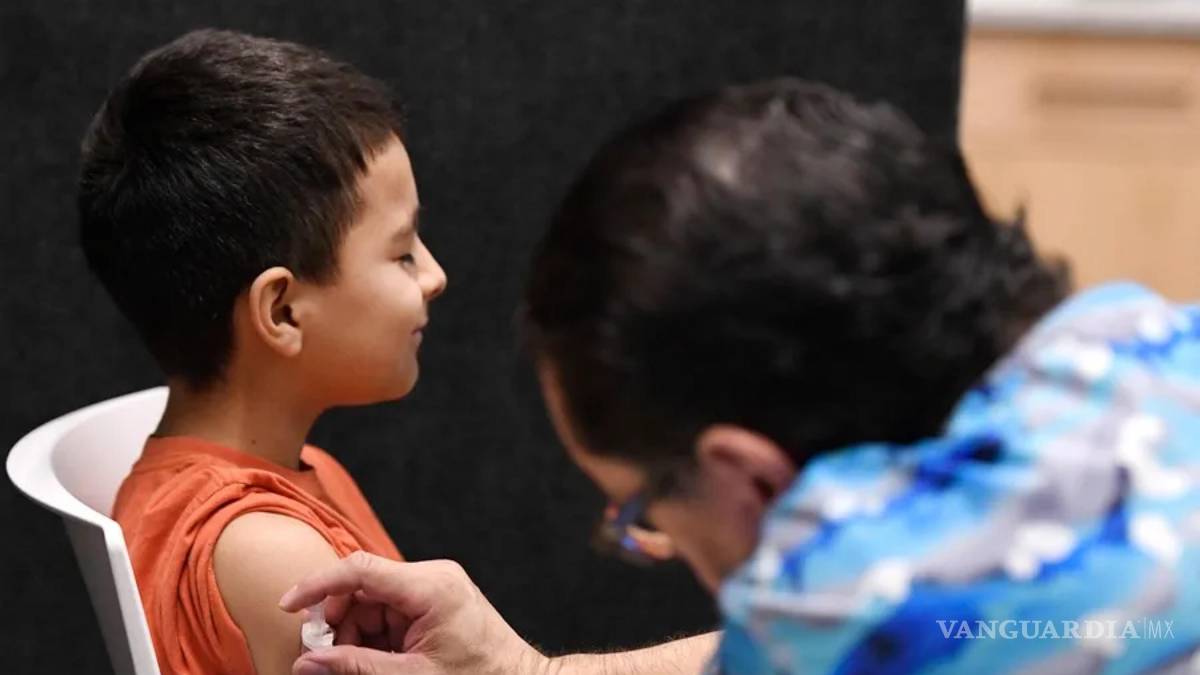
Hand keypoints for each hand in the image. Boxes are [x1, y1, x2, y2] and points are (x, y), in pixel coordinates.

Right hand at [279, 552, 548, 674]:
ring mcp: (434, 586)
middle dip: (338, 623)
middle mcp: (432, 576)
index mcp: (430, 587)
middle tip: (327, 660)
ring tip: (356, 666)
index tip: (286, 607)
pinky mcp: (434, 600)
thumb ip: (356, 668)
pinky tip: (375, 660)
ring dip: (354, 634)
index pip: (360, 570)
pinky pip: (389, 610)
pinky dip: (373, 635)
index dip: (317, 585)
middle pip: (362, 587)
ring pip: (371, 601)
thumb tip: (307, 663)